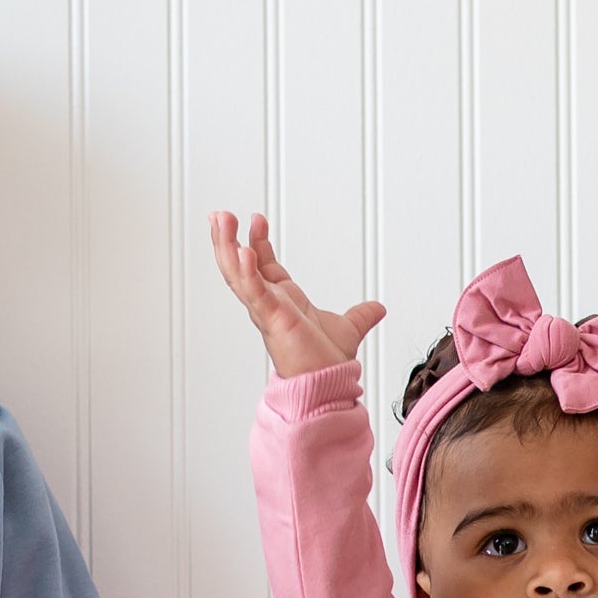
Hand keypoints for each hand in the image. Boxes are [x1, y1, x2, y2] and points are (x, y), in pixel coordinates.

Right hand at [209, 213, 386, 376]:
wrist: (329, 383)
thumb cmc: (327, 362)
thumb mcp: (348, 329)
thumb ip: (360, 316)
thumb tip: (378, 309)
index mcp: (281, 302)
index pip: (262, 265)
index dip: (257, 241)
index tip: (257, 218)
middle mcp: (268, 304)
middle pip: (239, 266)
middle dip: (226, 240)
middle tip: (218, 214)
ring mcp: (266, 311)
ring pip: (237, 274)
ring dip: (226, 246)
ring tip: (220, 220)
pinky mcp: (271, 319)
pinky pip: (254, 292)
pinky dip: (246, 272)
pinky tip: (242, 250)